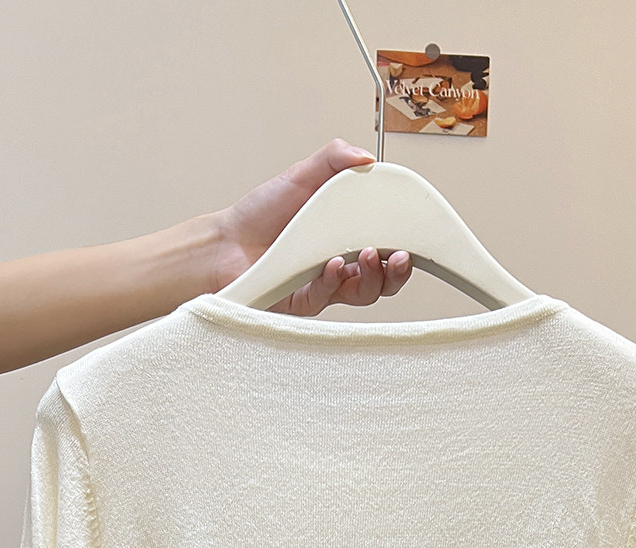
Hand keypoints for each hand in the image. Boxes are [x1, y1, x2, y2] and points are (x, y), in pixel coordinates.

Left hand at [208, 139, 411, 315]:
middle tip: (398, 256)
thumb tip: (367, 156)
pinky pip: (329, 297)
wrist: (224, 243)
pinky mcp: (305, 302)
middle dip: (398, 270)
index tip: (411, 237)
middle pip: (384, 278)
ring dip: (373, 277)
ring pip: (364, 294)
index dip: (403, 246)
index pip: (386, 246)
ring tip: (368, 256)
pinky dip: (333, 281)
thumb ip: (334, 159)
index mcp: (346, 237)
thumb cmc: (259, 216)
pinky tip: (331, 266)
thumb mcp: (301, 175)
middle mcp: (340, 265)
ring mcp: (325, 286)